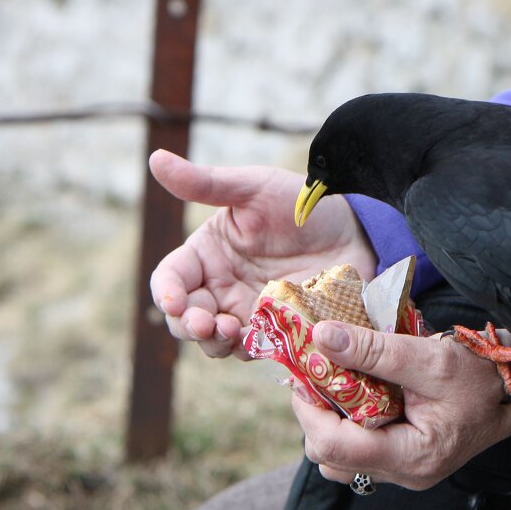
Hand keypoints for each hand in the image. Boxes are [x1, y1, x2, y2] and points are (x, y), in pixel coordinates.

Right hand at [147, 149, 377, 358]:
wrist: (354, 231)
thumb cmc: (300, 204)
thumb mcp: (254, 188)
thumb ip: (207, 183)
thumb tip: (156, 159)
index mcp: (207, 255)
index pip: (171, 278)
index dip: (166, 293)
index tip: (174, 302)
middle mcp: (222, 288)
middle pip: (186, 319)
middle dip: (189, 326)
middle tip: (206, 325)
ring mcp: (249, 313)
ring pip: (217, 342)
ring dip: (217, 343)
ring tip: (232, 332)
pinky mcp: (278, 331)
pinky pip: (257, 348)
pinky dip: (253, 349)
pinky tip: (261, 340)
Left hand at [292, 322, 510, 488]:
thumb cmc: (482, 377)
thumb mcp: (430, 357)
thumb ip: (374, 350)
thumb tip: (322, 338)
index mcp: (412, 456)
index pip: (335, 447)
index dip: (308, 410)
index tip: (305, 373)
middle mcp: (405, 474)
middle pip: (330, 458)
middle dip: (315, 415)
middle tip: (319, 374)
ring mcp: (404, 473)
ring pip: (339, 460)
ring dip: (329, 422)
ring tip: (338, 384)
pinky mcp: (404, 463)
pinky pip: (357, 453)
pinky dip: (347, 426)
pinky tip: (358, 397)